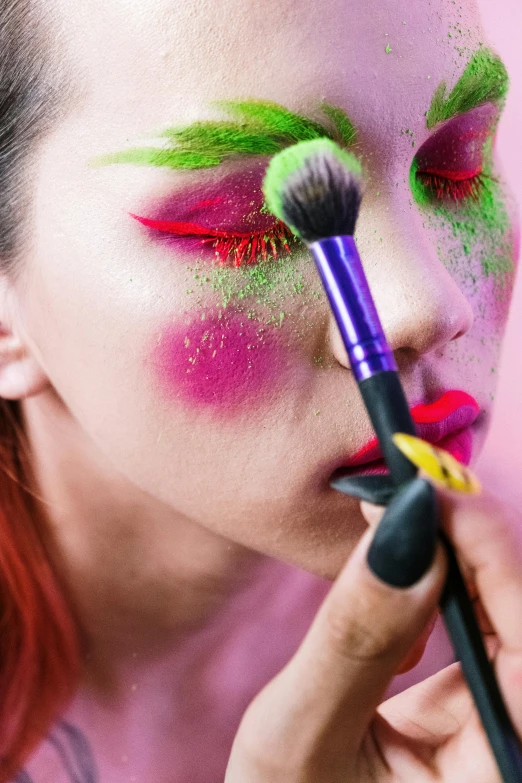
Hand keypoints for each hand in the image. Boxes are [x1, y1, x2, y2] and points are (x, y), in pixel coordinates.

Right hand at [225, 480, 521, 781]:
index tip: (428, 488)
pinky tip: (403, 574)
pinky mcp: (478, 720)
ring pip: (503, 624)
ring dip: (453, 564)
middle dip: (467, 547)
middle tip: (403, 491)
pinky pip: (478, 640)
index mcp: (501, 773)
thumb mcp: (300, 743)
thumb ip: (355, 641)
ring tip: (395, 521)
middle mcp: (515, 750)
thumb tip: (403, 535)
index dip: (488, 550)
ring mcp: (499, 736)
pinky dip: (439, 595)